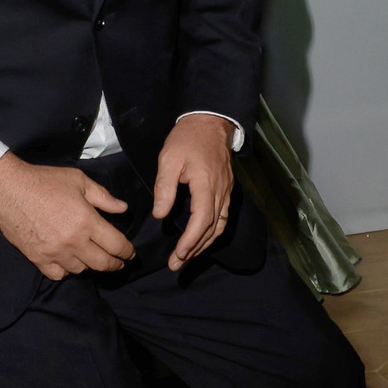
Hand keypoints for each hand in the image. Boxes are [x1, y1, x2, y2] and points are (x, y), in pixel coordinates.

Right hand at [0, 155, 132, 280]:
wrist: (8, 190)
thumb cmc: (44, 181)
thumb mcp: (79, 181)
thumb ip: (103, 197)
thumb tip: (123, 209)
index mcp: (87, 221)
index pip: (116, 245)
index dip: (127, 252)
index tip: (130, 254)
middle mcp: (74, 241)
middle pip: (102, 264)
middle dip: (114, 264)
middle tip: (118, 263)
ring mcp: (55, 253)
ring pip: (81, 270)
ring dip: (89, 266)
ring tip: (91, 258)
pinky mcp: (38, 258)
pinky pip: (58, 274)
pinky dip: (66, 271)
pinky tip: (68, 262)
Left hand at [152, 114, 234, 268]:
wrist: (209, 122)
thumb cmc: (187, 139)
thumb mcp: (169, 159)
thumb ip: (165, 188)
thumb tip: (161, 215)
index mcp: (206, 184)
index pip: (202, 219)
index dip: (191, 241)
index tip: (178, 255)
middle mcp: (221, 191)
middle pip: (212, 228)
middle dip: (195, 249)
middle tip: (177, 265)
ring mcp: (226, 191)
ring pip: (219, 225)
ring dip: (204, 244)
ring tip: (187, 258)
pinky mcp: (226, 189)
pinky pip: (222, 217)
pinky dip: (211, 232)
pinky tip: (200, 239)